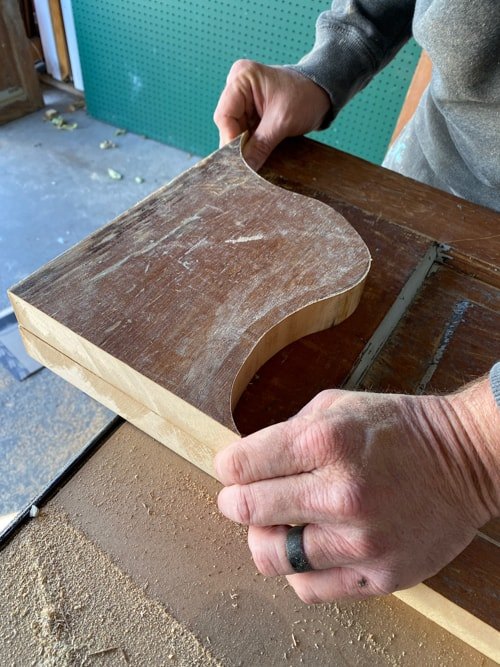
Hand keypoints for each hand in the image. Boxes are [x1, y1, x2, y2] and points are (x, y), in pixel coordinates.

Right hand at [213, 60, 330, 169]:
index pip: (224, 116)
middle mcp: (237, 86)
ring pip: (234, 132)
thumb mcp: (282, 122)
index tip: (239, 161)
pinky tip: (257, 154)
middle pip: (228, 125)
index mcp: (241, 78)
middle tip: (247, 165)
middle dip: (237, 146)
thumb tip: (245, 168)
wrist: (323, 92)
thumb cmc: (306, 96)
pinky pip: (244, 133)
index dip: (230, 140)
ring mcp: (243, 99)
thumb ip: (260, 146)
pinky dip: (250, 145)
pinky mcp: (250, 111)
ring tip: (255, 160)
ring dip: (244, 147)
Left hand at [215, 382, 498, 602]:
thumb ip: (286, 432)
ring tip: (280, 523)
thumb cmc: (395, 429)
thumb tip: (242, 462)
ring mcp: (361, 541)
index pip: (239, 465)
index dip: (228, 466)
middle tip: (245, 496)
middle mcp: (340, 494)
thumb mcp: (337, 406)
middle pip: (245, 511)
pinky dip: (299, 568)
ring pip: (269, 556)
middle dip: (236, 500)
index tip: (233, 469)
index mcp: (325, 442)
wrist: (465, 459)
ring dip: (264, 538)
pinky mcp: (378, 576)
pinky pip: (308, 587)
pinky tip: (313, 545)